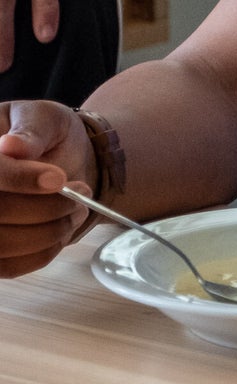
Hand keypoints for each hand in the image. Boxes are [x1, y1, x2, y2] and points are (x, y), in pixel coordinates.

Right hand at [0, 100, 91, 276]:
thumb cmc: (47, 134)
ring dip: (49, 231)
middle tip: (81, 192)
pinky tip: (63, 228)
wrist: (59, 159)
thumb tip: (11, 146)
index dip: (20, 179)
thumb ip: (31, 130)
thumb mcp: (45, 117)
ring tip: (78, 209)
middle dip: (45, 207)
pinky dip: (45, 250)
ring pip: (3, 245)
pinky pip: (10, 267)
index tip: (58, 179)